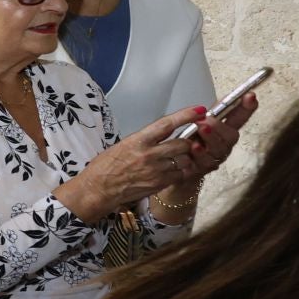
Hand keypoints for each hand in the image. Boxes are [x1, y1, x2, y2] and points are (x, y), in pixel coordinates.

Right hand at [58, 105, 209, 221]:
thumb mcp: (124, 145)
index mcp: (138, 140)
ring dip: (185, 157)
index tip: (199, 110)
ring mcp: (156, 170)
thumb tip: (164, 133)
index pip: (167, 124)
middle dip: (188, 142)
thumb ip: (146, 139)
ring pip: (185, 159)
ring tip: (177, 158)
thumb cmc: (106, 165)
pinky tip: (173, 170)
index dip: (186, 115)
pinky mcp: (160, 183)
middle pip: (183, 143)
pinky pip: (181, 174)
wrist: (99, 188)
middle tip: (186, 142)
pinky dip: (181, 171)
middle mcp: (149, 154)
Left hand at [187, 93, 255, 178]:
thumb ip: (215, 109)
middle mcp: (223, 145)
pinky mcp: (202, 169)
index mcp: (224, 131)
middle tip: (207, 119)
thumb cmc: (191, 141)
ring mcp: (214, 158)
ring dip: (211, 138)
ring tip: (202, 128)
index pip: (240, 118)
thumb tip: (229, 96)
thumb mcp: (202, 121)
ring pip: (218, 149)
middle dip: (220, 126)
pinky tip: (194, 146)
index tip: (250, 96)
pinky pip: (204, 163)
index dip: (246, 108)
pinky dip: (199, 154)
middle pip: (230, 136)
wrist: (179, 166)